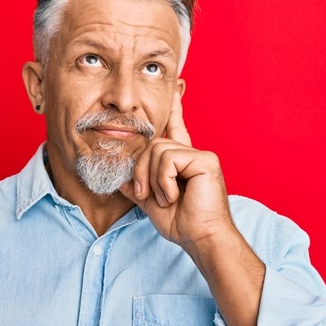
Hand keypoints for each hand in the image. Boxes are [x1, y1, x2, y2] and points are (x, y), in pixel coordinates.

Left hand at [119, 92, 233, 248]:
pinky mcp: (205, 160)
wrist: (200, 238)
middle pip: (153, 144)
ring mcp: (200, 156)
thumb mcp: (151, 202)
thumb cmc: (181, 223)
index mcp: (182, 162)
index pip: (176, 129)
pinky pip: (169, 159)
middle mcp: (192, 154)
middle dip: (141, 171)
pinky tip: (174, 195)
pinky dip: (164, 181)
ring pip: (158, 151)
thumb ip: (137, 186)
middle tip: (145, 194)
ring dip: (153, 179)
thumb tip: (120, 177)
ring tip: (167, 198)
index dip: (175, 109)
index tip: (177, 87)